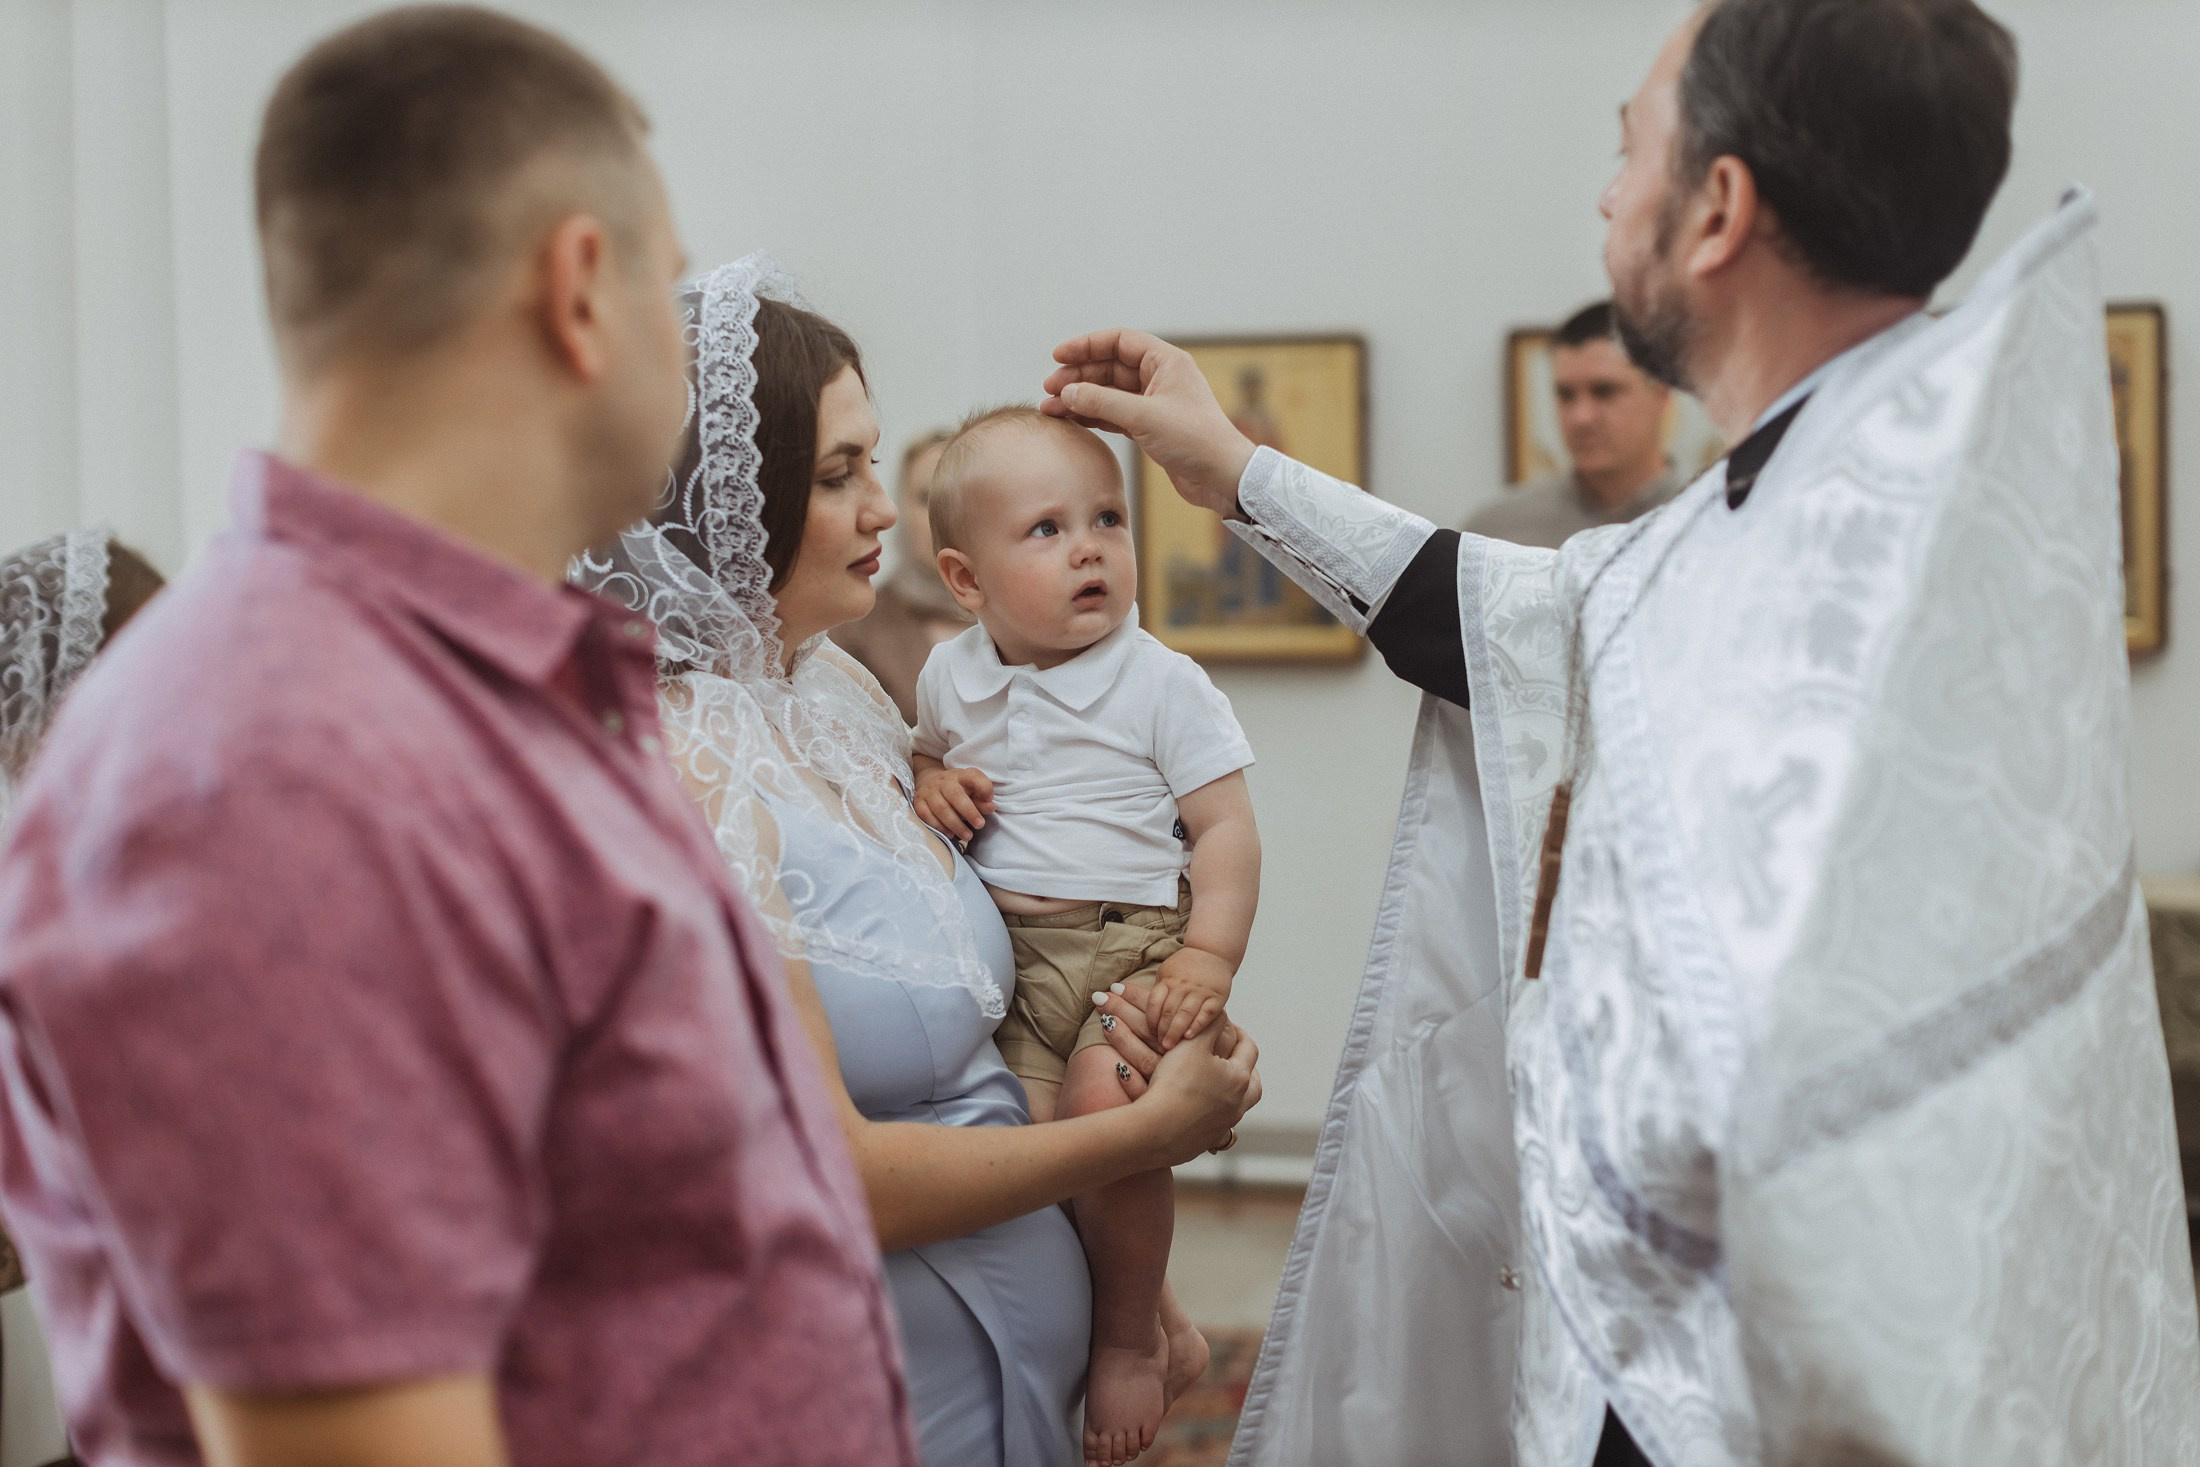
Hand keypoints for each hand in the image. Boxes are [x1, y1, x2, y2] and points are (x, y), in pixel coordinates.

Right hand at [913, 764, 993, 841]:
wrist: (930, 782)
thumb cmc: (957, 789)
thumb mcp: (971, 789)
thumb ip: (982, 799)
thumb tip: (991, 807)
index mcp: (960, 775)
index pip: (973, 777)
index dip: (984, 789)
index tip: (991, 803)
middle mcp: (943, 781)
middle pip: (955, 795)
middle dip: (969, 812)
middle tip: (980, 825)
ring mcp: (929, 791)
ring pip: (941, 808)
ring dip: (955, 824)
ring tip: (967, 836)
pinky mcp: (919, 802)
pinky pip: (926, 816)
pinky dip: (939, 827)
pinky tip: (950, 835)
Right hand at [1040, 329, 1257, 516]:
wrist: (1222, 477)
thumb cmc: (1195, 440)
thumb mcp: (1144, 417)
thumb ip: (1103, 402)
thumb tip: (1068, 392)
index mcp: (1166, 362)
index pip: (1119, 341)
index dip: (1087, 345)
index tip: (1058, 356)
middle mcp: (1160, 378)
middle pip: (1109, 367)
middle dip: (1078, 376)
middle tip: (1049, 389)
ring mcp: (1154, 403)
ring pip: (1109, 393)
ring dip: (1081, 399)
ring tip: (1051, 408)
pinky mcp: (1150, 427)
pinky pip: (1114, 414)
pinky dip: (1093, 416)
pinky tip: (1072, 420)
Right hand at [1092, 991, 1259, 1163]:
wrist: (1155, 1129)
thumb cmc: (1175, 1084)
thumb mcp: (1191, 1044)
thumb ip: (1209, 1024)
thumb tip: (1221, 1012)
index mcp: (1239, 1079)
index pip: (1249, 1049)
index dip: (1239, 1034)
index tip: (1229, 1027)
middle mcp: (1238, 1104)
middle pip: (1253, 1083)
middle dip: (1244, 1067)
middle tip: (1231, 1056)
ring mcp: (1224, 1125)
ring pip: (1239, 1105)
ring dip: (1232, 1091)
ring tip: (1217, 1082)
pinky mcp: (1206, 1141)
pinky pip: (1218, 1122)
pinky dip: (1213, 1110)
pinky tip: (1198, 1104)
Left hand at [1145, 948, 1232, 1050]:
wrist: (1212, 952)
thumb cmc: (1186, 966)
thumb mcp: (1166, 972)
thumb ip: (1157, 991)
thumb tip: (1133, 1005)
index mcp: (1168, 980)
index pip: (1154, 1002)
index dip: (1150, 1020)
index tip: (1149, 1033)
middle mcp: (1183, 985)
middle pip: (1168, 1011)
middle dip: (1161, 1031)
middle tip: (1158, 1046)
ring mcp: (1200, 991)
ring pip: (1185, 1014)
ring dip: (1175, 1032)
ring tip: (1169, 1046)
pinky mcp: (1217, 997)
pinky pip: (1206, 1014)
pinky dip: (1197, 1026)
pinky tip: (1189, 1037)